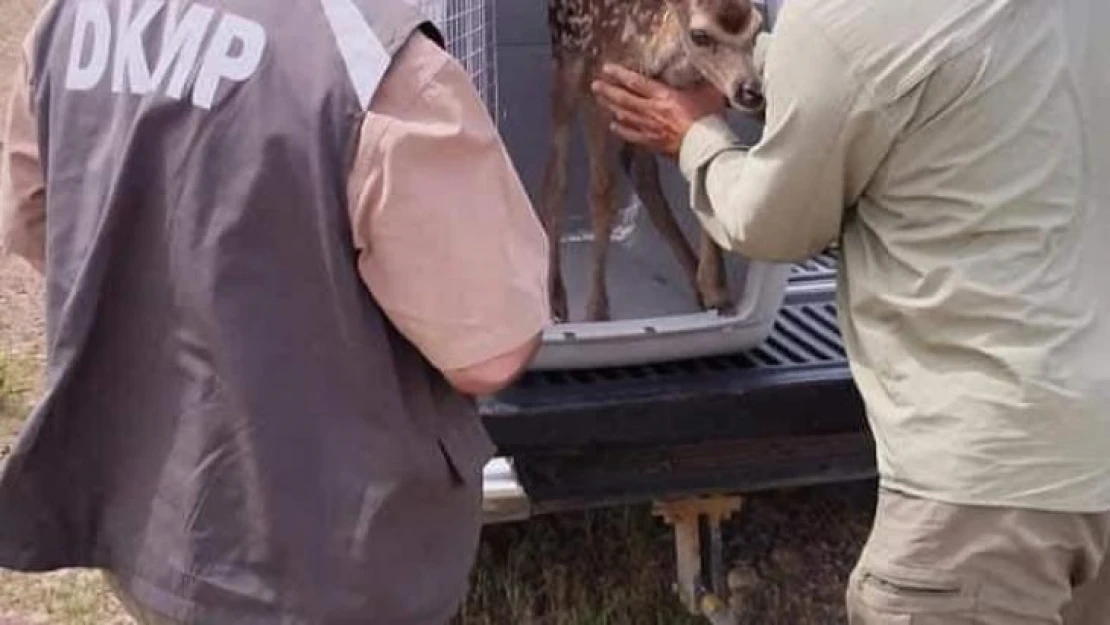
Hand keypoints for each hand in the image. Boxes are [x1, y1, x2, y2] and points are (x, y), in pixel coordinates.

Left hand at [591, 63, 726, 157]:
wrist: (707, 148)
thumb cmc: (710, 120)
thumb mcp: (709, 93)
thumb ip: (703, 82)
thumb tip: (706, 70)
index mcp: (664, 96)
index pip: (636, 82)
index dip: (620, 74)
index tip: (607, 69)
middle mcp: (652, 111)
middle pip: (624, 99)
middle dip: (608, 91)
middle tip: (595, 85)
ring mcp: (650, 129)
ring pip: (625, 116)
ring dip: (611, 108)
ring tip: (601, 101)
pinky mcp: (653, 144)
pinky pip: (632, 136)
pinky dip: (622, 130)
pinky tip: (614, 126)